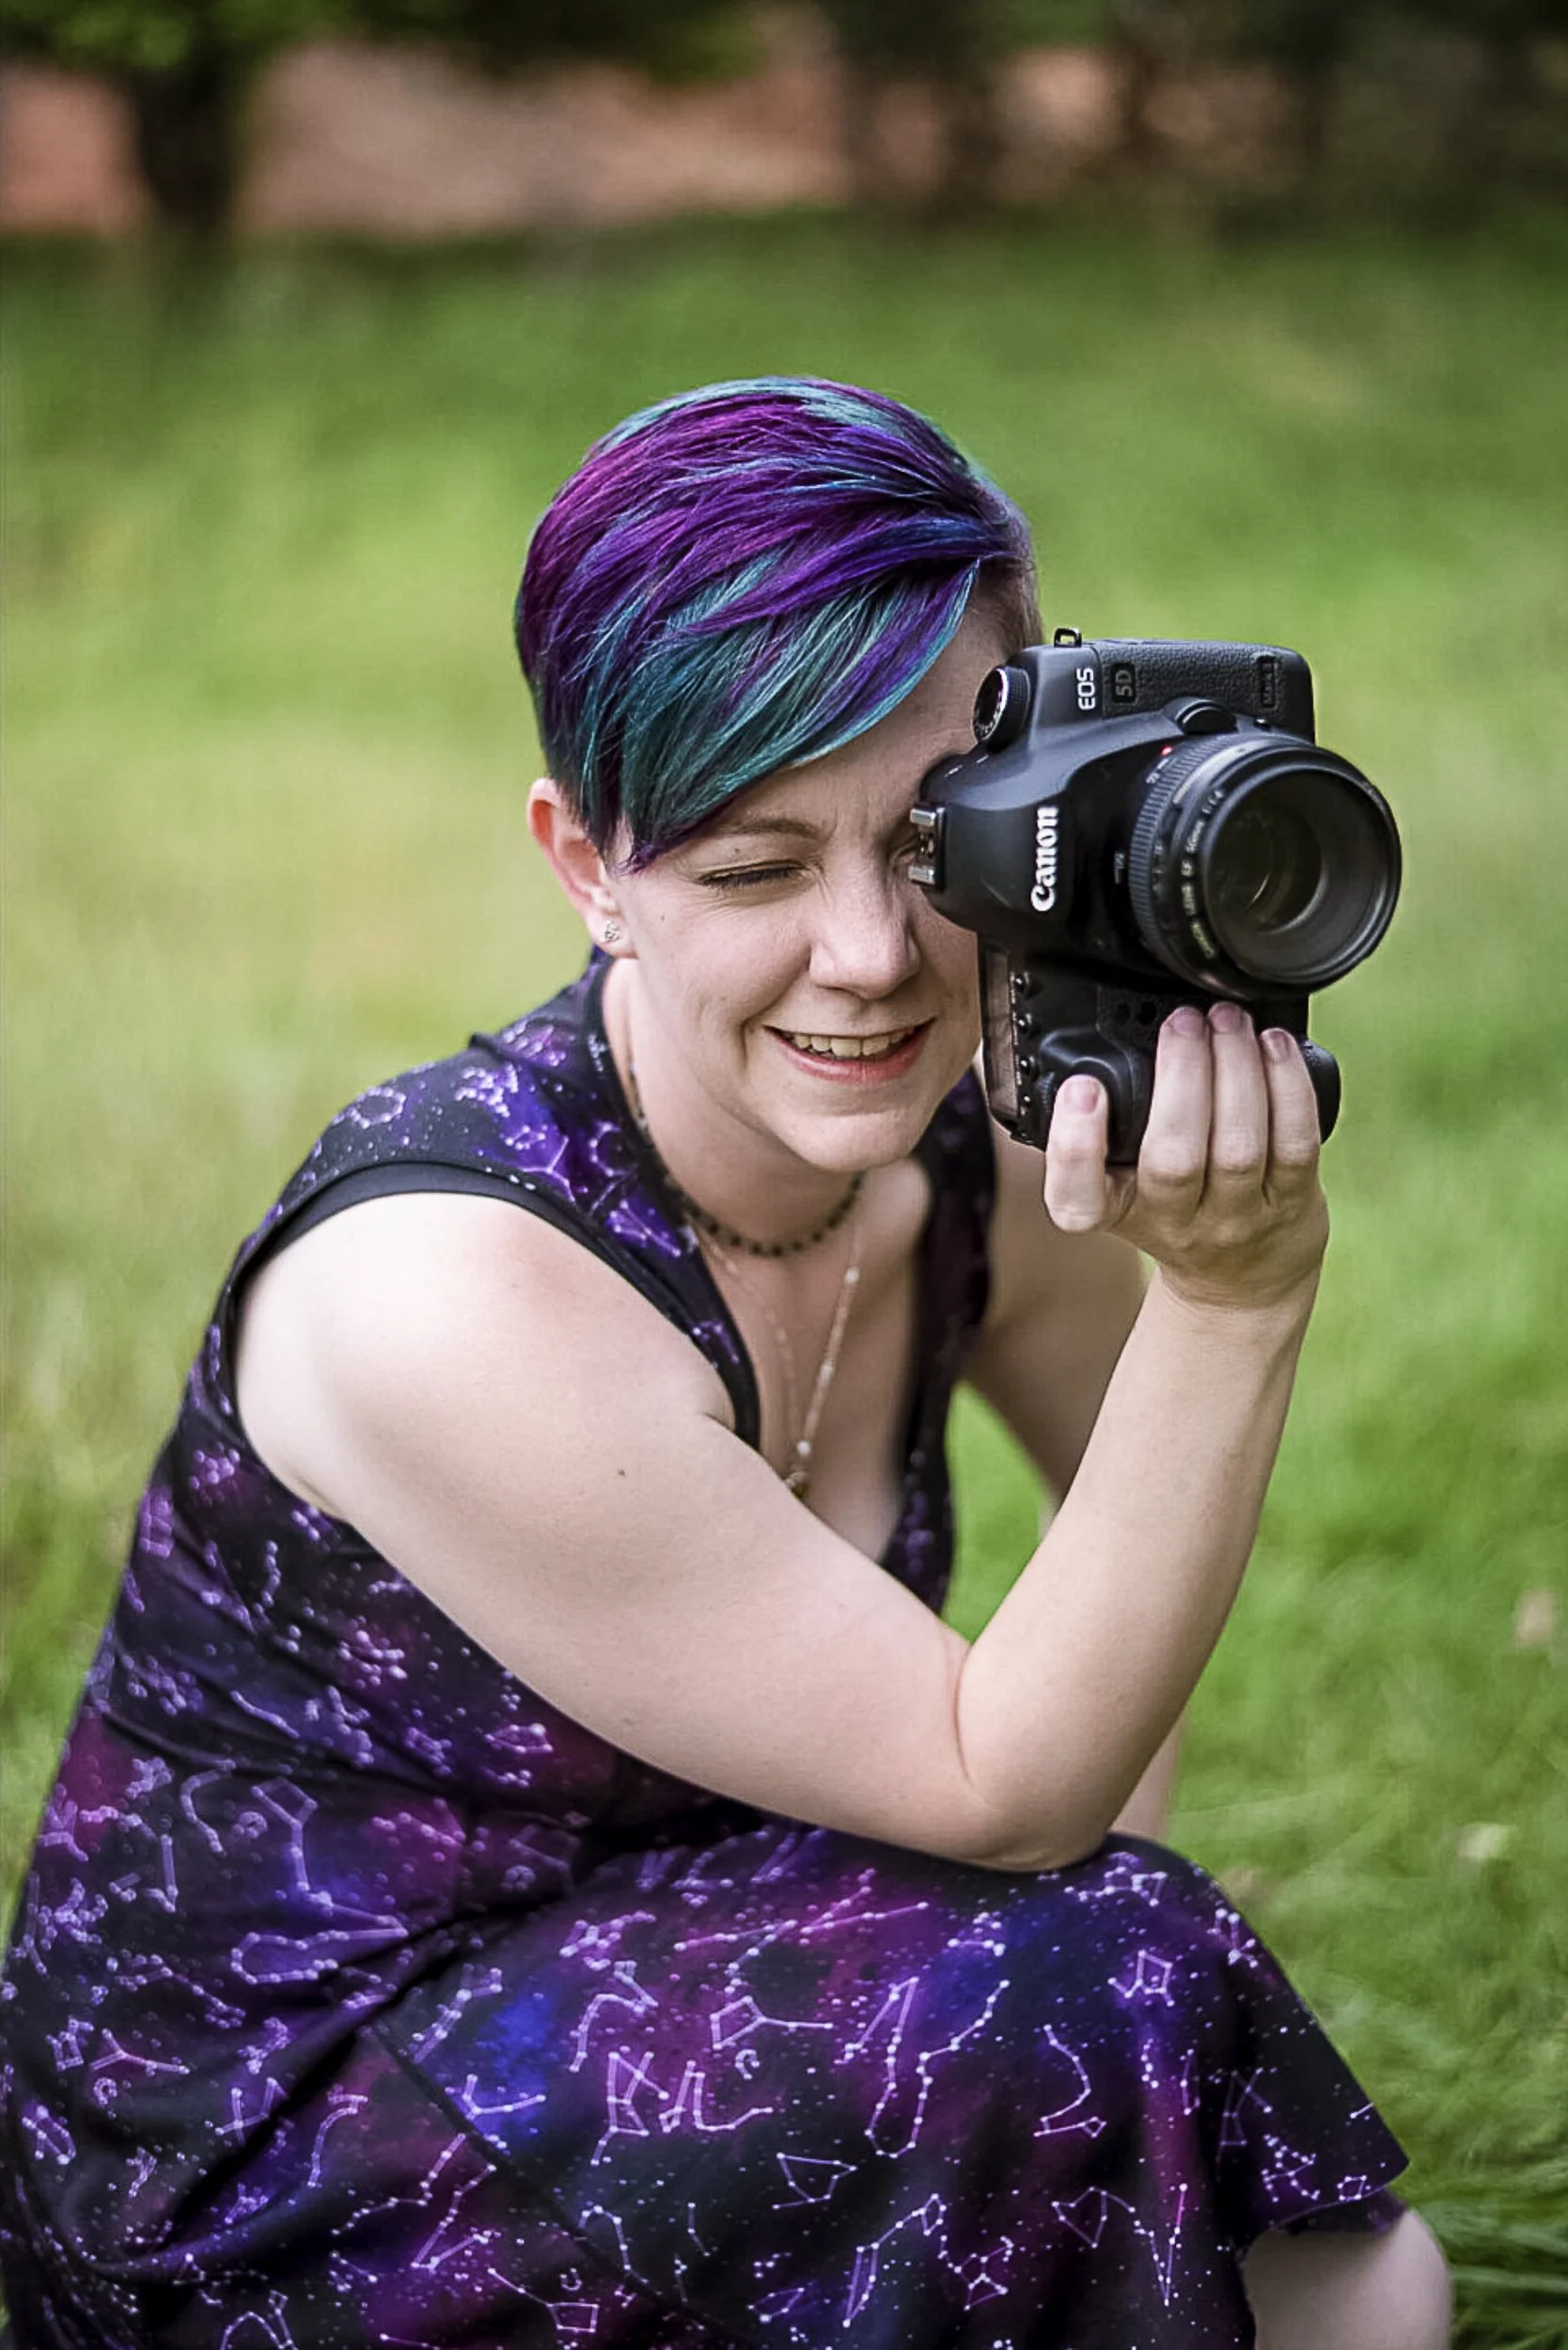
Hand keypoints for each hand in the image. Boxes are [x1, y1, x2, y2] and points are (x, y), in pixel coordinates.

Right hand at [1041, 1004, 1328, 1312]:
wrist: (1242, 1285)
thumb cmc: (1177, 1214)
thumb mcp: (1123, 1187)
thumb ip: (1108, 1131)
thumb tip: (1106, 1039)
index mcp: (1117, 1211)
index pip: (1078, 1199)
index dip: (1075, 1145)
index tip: (1084, 1089)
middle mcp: (1175, 1221)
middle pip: (1174, 1158)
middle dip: (1181, 1076)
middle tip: (1182, 1023)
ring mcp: (1237, 1217)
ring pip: (1238, 1144)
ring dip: (1236, 1069)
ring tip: (1229, 1020)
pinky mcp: (1292, 1202)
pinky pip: (1295, 1141)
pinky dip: (1288, 1086)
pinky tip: (1276, 1046)